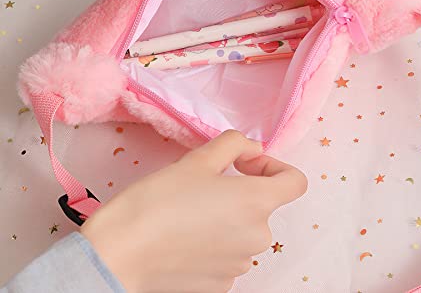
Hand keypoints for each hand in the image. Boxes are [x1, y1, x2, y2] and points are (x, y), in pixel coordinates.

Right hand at [81, 131, 307, 292]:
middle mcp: (257, 238)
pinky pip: (229, 254)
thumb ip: (235, 145)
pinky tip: (186, 238)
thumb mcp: (199, 159)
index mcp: (257, 203)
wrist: (121, 253)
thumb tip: (253, 149)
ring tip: (190, 212)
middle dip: (241, 190)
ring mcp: (240, 266)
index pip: (295, 182)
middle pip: (264, 206)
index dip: (274, 166)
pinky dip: (216, 242)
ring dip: (228, 216)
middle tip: (205, 184)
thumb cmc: (159, 201)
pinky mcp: (221, 286)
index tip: (245, 165)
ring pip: (244, 230)